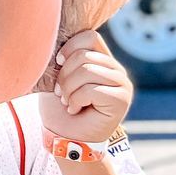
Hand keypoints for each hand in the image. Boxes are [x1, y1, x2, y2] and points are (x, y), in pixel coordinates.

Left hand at [42, 30, 133, 145]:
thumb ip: (64, 58)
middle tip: (61, 93)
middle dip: (64, 75)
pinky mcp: (122, 99)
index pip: (90, 36)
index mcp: (102, 60)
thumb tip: (53, 39)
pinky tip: (75, 109)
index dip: (69, 47)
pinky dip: (76, 100)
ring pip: (87, 70)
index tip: (57, 64)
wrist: (63, 138)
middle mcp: (116, 70)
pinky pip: (91, 89)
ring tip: (67, 102)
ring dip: (69, 89)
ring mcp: (122, 84)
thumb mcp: (56, 77)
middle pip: (84, 55)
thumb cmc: (58, 108)